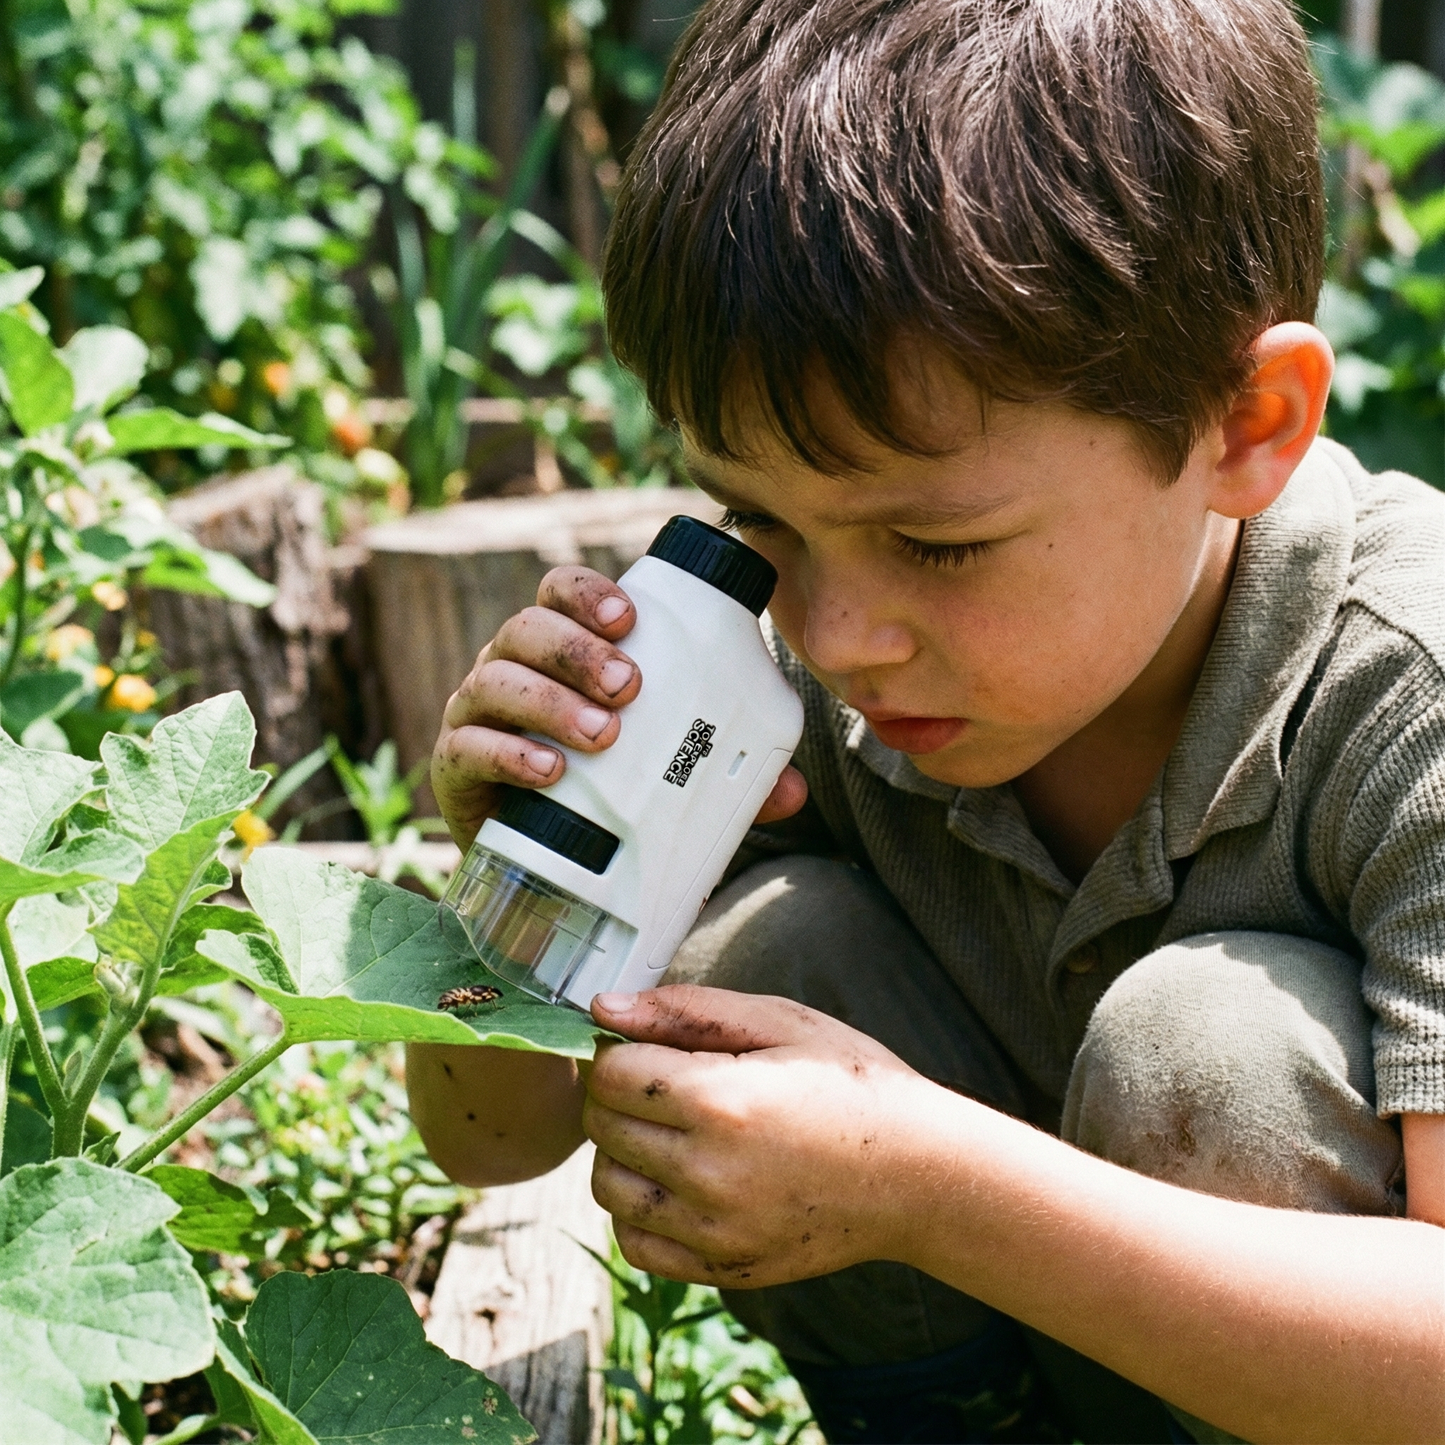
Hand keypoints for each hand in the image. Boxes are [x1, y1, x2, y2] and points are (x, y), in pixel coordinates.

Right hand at [432, 566, 807, 848]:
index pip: (561, 593)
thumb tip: (790, 790)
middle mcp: (512, 668)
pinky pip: (468, 749)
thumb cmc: (607, 793)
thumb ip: (730, 778)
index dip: (588, 593)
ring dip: (551, 700)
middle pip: (527, 629)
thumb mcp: (669, 777)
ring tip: (603, 735)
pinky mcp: (455, 769)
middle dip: (577, 649)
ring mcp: (476, 715)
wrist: (542, 866)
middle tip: (630, 686)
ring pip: (496, 680)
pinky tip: (550, 770)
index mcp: (561, 651)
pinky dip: (510, 755)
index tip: (631, 617)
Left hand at [583, 985, 932, 1287]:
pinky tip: (680, 1180)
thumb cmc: (851, 1082)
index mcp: (720, 1100)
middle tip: (665, 1084)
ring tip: (673, 1131)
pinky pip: (636, 1243)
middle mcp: (708, 1172)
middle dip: (619, 1096)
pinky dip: (641, 1210)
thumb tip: (604, 1007)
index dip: (620, 1052)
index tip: (649, 1048)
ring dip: (623, 1153)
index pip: (610, 1074)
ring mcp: (714, 1230)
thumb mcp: (780, 1020)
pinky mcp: (723, 1268)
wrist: (919, 1173)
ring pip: (608, 1187)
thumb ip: (685, 1010)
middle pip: (602, 1127)